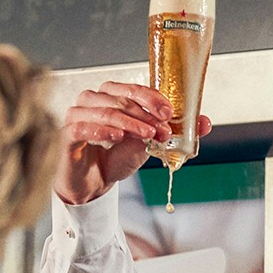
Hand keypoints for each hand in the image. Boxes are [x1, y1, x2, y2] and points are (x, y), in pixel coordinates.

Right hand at [54, 81, 212, 204]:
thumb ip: (172, 132)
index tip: (169, 113)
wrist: (93, 183)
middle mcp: (93, 99)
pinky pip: (82, 127)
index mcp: (113, 95)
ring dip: (129, 122)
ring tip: (146, 135)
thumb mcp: (149, 145)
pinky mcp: (67, 134)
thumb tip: (205, 123)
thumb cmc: (117, 157)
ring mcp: (77, 114)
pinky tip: (117, 137)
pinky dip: (101, 130)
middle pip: (120, 98)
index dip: (152, 98)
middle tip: (163, 129)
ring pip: (104, 110)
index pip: (133, 89)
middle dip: (145, 114)